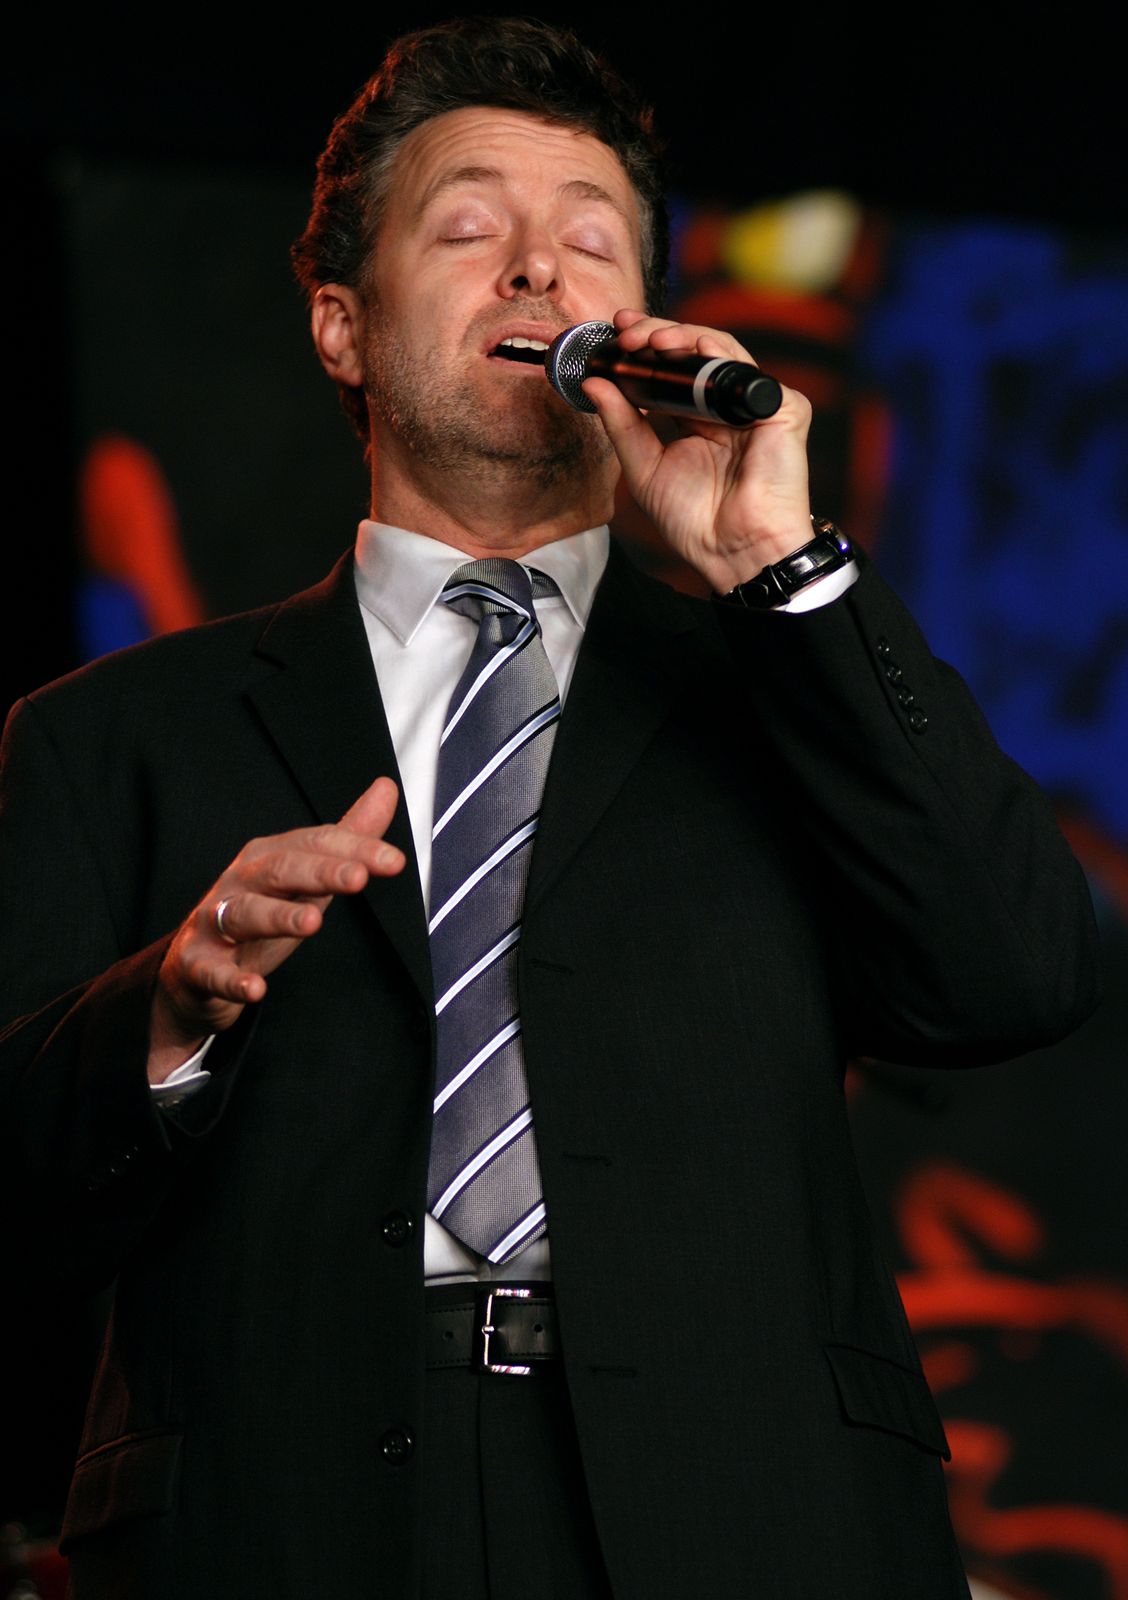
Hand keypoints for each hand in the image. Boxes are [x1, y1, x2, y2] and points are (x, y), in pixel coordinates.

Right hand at [148, 777, 404, 1082]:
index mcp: (268, 858)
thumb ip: (346, 838)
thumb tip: (386, 788)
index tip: (394, 861)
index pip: (314, 844)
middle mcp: (240, 882)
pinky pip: (212, 971)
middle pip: (280, 870)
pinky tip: (255, 989)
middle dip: (320, 872)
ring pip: (244, 913)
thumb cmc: (258, 916)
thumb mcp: (306, 878)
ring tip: (312, 922)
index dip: (354, 849)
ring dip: (278, 916)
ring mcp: (213, 922)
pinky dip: (232, 980)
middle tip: (359, 879)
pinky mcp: (196, 965)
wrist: (194, 972)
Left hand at [583, 308, 813, 592]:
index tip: (613, 336)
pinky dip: (719, 353)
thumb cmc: (695, 521)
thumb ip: (621, 424)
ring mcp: (753, 406)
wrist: (733, 550)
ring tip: (649, 339)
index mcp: (695, 420)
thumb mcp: (644, 467)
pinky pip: (747, 371)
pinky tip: (694, 348)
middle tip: (626, 331)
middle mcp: (724, 408)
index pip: (669, 371)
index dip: (643, 350)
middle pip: (691, 353)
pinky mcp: (782, 409)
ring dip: (682, 337)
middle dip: (657, 334)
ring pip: (719, 351)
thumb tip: (595, 384)